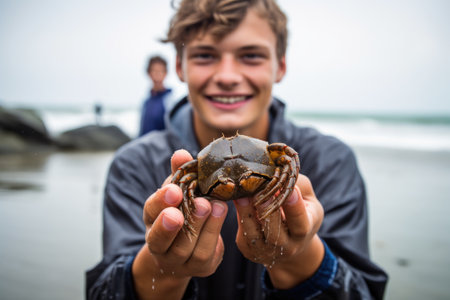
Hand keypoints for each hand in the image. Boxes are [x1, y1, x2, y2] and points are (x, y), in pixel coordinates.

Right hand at [132, 150, 227, 299]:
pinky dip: (214, 234)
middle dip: (176, 223)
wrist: (187, 249)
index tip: (175, 190)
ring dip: (203, 226)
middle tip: (198, 204)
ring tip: (215, 205)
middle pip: (162, 239)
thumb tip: (181, 153)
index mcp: (152, 221)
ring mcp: (178, 261)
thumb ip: (179, 174)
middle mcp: (159, 245)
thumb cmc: (183, 211)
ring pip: (186, 249)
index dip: (161, 201)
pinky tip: (222, 214)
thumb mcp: (178, 191)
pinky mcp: (199, 268)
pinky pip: (205, 256)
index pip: (150, 212)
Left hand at [234, 174, 324, 288]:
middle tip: (259, 191)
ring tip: (241, 194)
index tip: (291, 191)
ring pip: (253, 234)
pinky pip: (242, 231)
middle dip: (267, 211)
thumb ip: (297, 185)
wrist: (289, 242)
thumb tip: (278, 169)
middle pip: (275, 233)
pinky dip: (238, 214)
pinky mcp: (248, 248)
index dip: (295, 208)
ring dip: (246, 213)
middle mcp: (286, 246)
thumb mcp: (307, 198)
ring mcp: (265, 250)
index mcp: (304, 232)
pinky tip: (235, 198)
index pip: (300, 222)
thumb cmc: (300, 212)